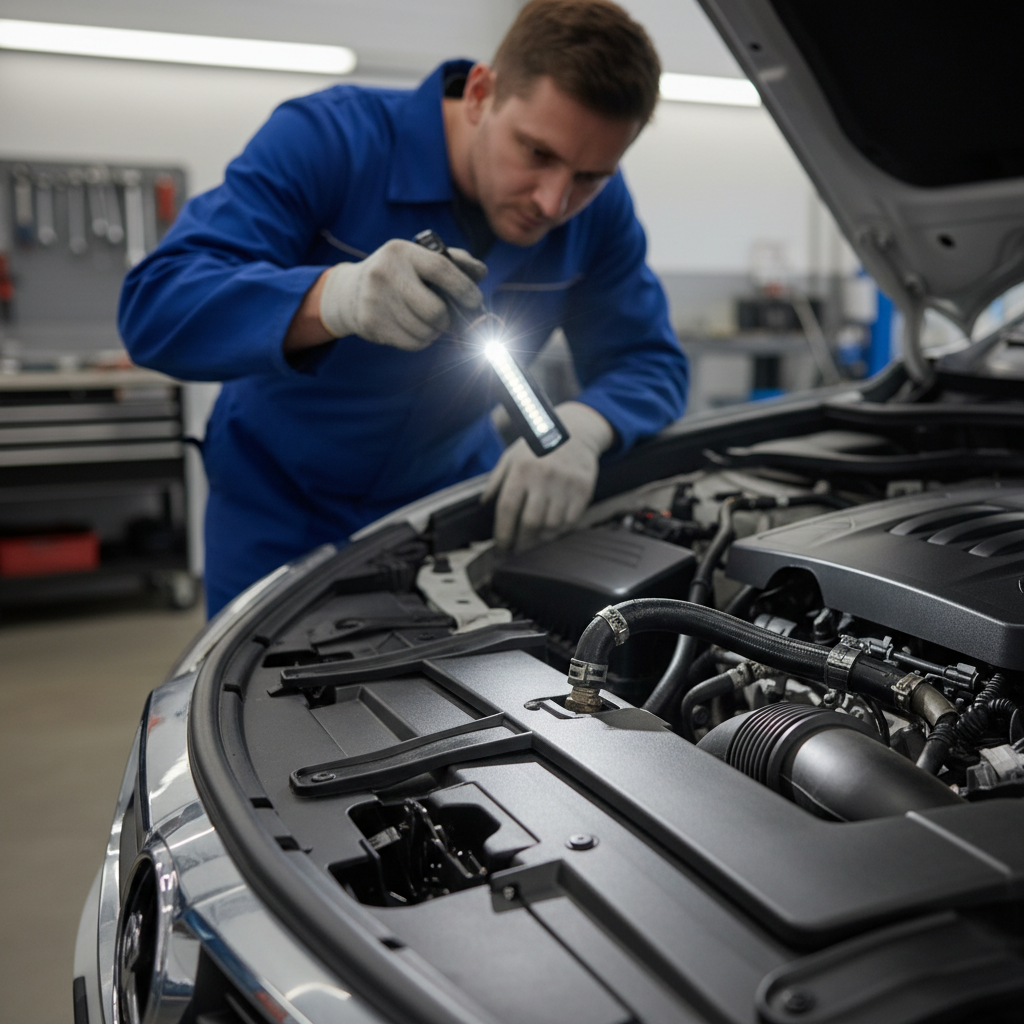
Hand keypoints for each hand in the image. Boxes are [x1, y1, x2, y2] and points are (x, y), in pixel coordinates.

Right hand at [318, 239, 485, 350]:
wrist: (351, 290)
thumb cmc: (399, 273)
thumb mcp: (420, 258)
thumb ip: (455, 262)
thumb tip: (481, 274)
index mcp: (403, 252)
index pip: (441, 269)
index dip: (464, 289)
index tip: (475, 301)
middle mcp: (385, 273)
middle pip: (435, 311)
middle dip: (448, 320)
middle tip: (447, 318)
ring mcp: (375, 300)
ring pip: (424, 331)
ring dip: (435, 332)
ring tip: (429, 322)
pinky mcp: (371, 323)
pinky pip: (412, 343)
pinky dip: (421, 341)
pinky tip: (415, 329)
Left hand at [482, 401, 614, 550]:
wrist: (575, 432)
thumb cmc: (538, 446)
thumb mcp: (512, 456)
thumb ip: (496, 480)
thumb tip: (484, 505)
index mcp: (521, 469)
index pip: (507, 509)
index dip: (502, 533)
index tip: (501, 546)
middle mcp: (543, 477)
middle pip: (530, 522)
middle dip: (521, 543)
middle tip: (517, 551)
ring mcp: (565, 484)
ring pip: (551, 526)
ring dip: (541, 539)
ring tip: (534, 541)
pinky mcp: (583, 489)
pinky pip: (570, 521)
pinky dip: (560, 531)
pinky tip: (552, 531)